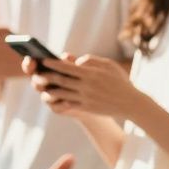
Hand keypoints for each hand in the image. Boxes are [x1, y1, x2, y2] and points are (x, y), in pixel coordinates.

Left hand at [27, 54, 141, 118]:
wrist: (130, 103)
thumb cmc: (119, 81)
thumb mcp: (109, 65)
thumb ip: (91, 60)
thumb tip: (74, 61)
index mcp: (91, 73)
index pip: (67, 67)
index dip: (53, 64)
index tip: (44, 60)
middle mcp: (87, 86)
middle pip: (61, 80)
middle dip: (47, 76)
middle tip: (38, 73)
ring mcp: (86, 98)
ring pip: (62, 93)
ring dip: (50, 89)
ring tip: (42, 85)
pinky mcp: (86, 108)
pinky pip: (68, 103)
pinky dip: (59, 99)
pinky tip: (54, 96)